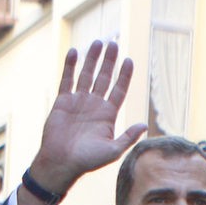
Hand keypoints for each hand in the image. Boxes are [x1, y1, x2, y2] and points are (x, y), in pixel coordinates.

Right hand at [25, 41, 146, 201]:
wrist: (61, 162)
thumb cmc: (87, 160)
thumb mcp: (112, 150)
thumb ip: (128, 137)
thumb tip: (144, 125)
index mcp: (108, 115)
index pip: (119, 90)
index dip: (124, 75)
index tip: (129, 60)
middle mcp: (94, 105)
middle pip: (104, 78)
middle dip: (109, 61)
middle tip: (114, 43)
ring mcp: (78, 101)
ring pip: (86, 75)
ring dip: (92, 59)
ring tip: (98, 42)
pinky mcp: (63, 101)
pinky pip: (67, 79)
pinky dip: (70, 66)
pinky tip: (75, 52)